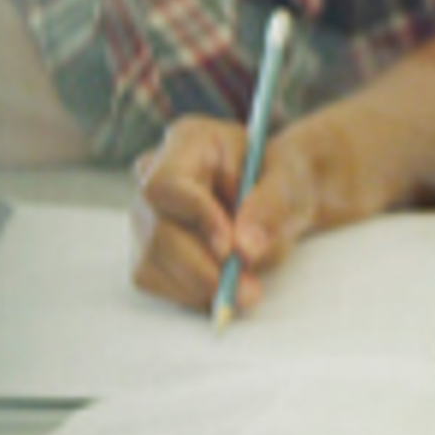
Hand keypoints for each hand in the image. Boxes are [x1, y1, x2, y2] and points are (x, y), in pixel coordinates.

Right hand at [128, 116, 354, 314]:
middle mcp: (154, 174)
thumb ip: (270, 207)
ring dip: (201, 284)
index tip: (231, 248)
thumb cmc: (282, 179)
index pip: (169, 184)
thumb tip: (245, 248)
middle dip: (203, 267)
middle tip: (248, 289)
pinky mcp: (146, 247)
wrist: (281, 197)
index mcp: (188, 141)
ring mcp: (145, 213)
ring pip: (153, 261)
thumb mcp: (289, 182)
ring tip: (246, 288)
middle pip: (157, 229)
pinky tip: (223, 285)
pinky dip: (192, 292)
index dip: (197, 220)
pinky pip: (156, 280)